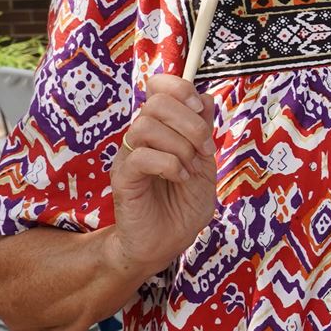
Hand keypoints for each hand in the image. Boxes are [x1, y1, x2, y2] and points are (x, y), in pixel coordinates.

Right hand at [107, 73, 218, 280]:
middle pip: (156, 101)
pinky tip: (180, 178)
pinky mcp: (123, 178)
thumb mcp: (205, 166)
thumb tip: (207, 99)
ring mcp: (129, 156)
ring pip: (145, 126)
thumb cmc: (183, 206)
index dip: (181, 88)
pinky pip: (141, 156)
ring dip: (179, 146)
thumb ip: (204, 133)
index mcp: (161, 129)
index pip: (159, 86)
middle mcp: (142, 137)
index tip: (201, 110)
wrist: (165, 243)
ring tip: (190, 168)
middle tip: (204, 149)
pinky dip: (170, 164)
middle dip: (190, 122)